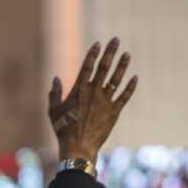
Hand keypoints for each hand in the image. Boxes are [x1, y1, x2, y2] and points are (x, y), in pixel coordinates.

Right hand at [49, 38, 137, 162]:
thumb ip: (55, 94)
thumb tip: (56, 78)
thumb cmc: (63, 130)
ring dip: (122, 65)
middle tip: (116, 40)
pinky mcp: (114, 112)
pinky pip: (124, 96)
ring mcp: (105, 102)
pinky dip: (130, 87)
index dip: (93, 54)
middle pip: (104, 68)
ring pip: (116, 79)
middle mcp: (94, 92)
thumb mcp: (53, 111)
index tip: (98, 43)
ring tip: (127, 54)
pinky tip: (135, 78)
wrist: (78, 147)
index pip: (88, 66)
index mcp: (79, 90)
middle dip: (110, 52)